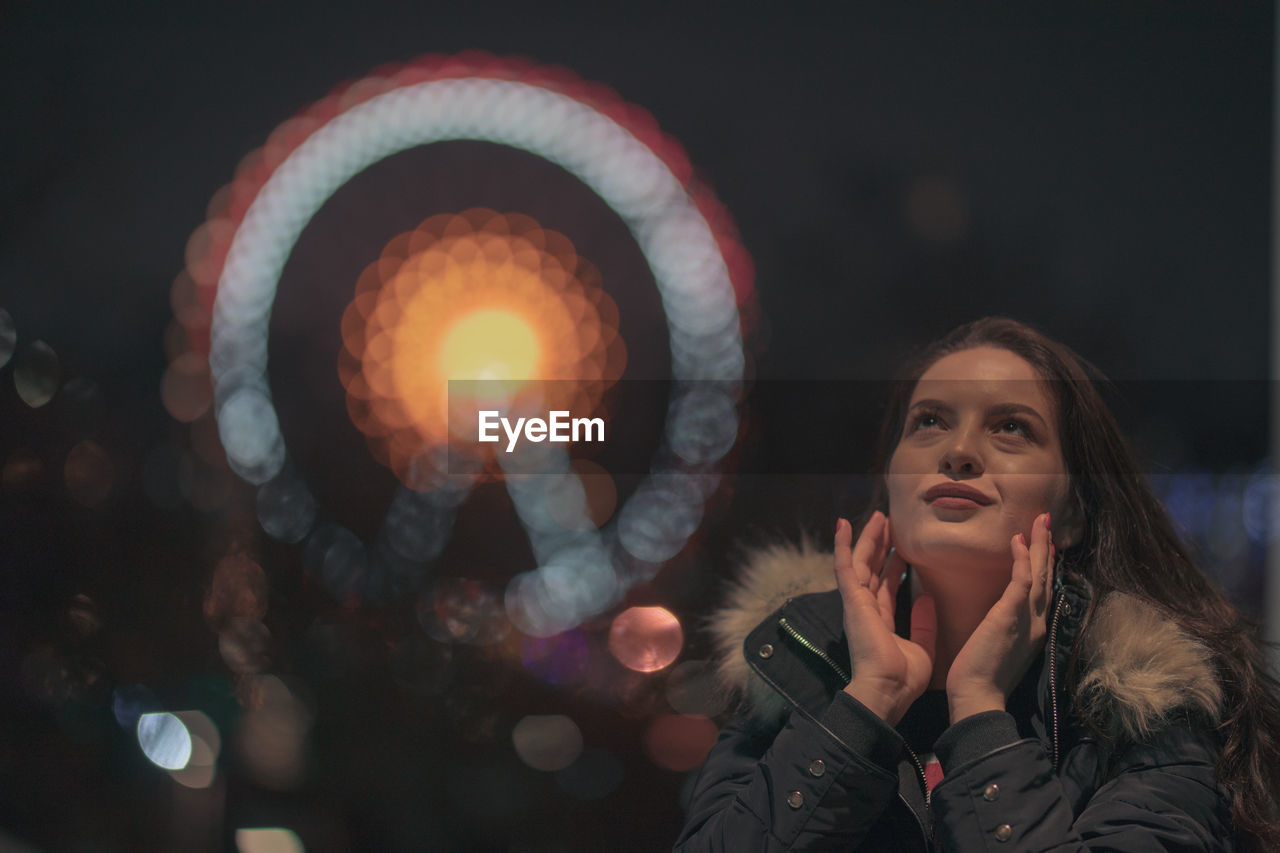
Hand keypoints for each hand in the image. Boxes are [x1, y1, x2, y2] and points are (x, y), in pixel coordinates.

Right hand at [834, 511, 935, 725]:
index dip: (893, 566)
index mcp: (880, 621)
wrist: (887, 691)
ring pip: (860, 562)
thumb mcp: (922, 648)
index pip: (886, 587)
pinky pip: (845, 566)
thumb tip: (926, 598)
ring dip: (868, 538)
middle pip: (871, 569)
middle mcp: (866, 609)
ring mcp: (856, 603)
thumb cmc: (903, 678)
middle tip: (889, 523)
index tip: (903, 549)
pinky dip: (843, 545)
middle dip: (880, 545)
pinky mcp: (852, 599)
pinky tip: (844, 524)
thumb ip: (924, 624)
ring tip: (879, 517)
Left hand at [946, 512, 1054, 721]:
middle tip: (1046, 520)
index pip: (1041, 590)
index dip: (1042, 564)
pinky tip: (1019, 540)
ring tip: (1040, 520)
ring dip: (1040, 544)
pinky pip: (1021, 581)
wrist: (978, 699)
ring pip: (1038, 574)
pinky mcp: (1010, 616)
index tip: (1042, 543)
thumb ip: (1002, 628)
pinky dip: (1022, 559)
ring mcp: (1026, 619)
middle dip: (1046, 547)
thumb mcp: (997, 647)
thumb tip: (997, 616)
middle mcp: (1036, 622)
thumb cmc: (980, 678)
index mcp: (1032, 630)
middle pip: (1045, 577)